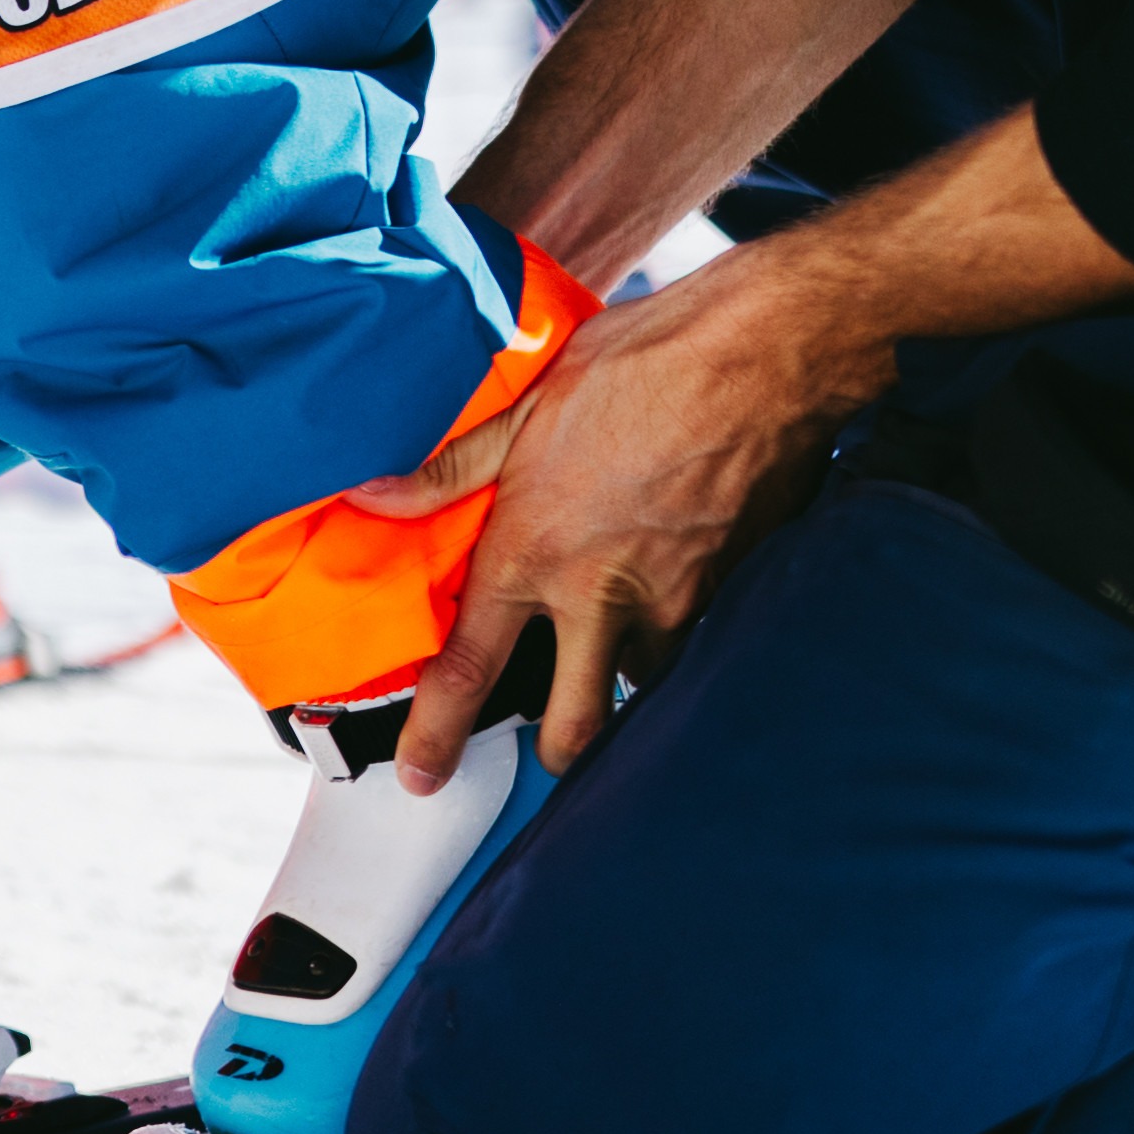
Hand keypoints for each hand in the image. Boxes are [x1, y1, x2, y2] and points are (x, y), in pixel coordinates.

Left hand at [383, 243, 891, 790]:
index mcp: (535, 552)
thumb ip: (449, 467)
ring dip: (630, 673)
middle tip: (548, 744)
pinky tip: (684, 583)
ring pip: (645, 681)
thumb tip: (372, 495)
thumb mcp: (524, 407)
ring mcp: (679, 601)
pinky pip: (705, 636)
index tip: (423, 778)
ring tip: (621, 635)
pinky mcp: (739, 589)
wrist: (762, 354)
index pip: (471, 669)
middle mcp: (603, 594)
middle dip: (558, 750)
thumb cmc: (638, 366)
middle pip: (575, 727)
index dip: (439, 734)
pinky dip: (689, 629)